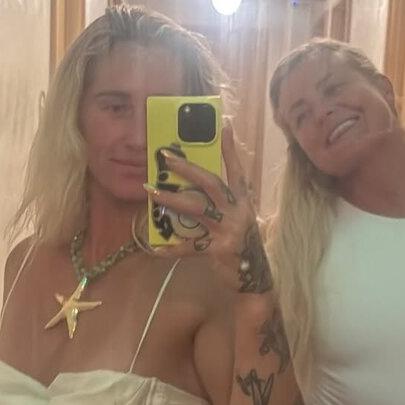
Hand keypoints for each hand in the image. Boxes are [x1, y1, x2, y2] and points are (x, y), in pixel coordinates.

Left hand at [144, 123, 271, 293]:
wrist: (254, 278)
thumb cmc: (242, 247)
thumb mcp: (240, 221)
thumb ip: (226, 206)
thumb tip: (199, 192)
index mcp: (244, 202)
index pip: (237, 171)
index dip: (230, 149)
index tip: (223, 126)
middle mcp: (238, 211)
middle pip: (211, 182)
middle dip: (188, 168)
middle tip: (166, 157)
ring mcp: (229, 229)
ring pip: (196, 208)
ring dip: (171, 198)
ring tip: (151, 191)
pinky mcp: (219, 249)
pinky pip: (190, 246)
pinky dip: (172, 249)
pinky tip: (157, 250)